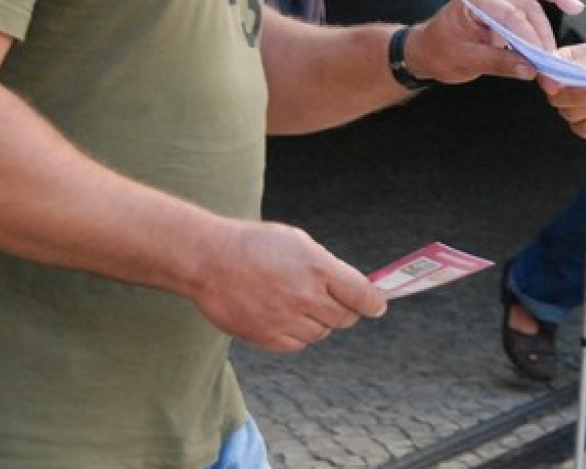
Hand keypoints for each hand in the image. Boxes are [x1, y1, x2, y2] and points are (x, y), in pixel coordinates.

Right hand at [189, 219, 386, 352]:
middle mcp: (305, 296)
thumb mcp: (297, 242)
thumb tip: (353, 288)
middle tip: (332, 301)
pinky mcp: (267, 337)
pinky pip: (298, 344)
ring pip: (321, 332)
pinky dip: (296, 334)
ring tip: (297, 303)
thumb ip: (327, 266)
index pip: (362, 295)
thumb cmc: (254, 245)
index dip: (374, 302)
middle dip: (344, 310)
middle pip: (344, 318)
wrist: (208, 260)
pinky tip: (283, 316)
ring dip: (318, 322)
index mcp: (318, 268)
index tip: (377, 305)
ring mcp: (286, 319)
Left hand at [406, 0, 582, 83]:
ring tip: (574, 13)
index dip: (530, 38)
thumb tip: (528, 68)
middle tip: (551, 61)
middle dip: (542, 33)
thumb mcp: (463, 60)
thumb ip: (497, 63)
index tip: (542, 60)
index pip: (511, 16)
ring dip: (553, 6)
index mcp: (476, 0)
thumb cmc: (438, 51)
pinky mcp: (505, 7)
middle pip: (526, 6)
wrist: (426, 50)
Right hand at [541, 43, 585, 139]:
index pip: (546, 75)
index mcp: (563, 64)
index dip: (549, 82)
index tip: (557, 86)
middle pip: (557, 100)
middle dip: (581, 96)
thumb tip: (557, 70)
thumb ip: (581, 64)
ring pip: (573, 115)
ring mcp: (574, 109)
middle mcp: (564, 88)